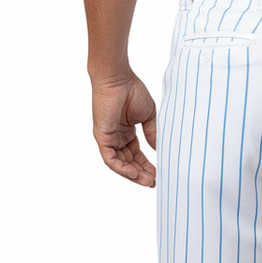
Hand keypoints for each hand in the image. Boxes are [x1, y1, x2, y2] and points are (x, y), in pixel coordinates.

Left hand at [91, 71, 157, 186]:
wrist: (118, 79)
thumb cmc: (132, 91)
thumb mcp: (148, 115)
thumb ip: (152, 133)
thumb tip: (158, 149)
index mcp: (126, 132)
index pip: (136, 154)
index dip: (147, 165)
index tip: (158, 173)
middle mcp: (116, 138)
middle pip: (129, 162)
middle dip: (142, 173)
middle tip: (154, 182)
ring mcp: (109, 139)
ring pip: (120, 164)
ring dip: (133, 175)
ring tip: (148, 181)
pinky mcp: (102, 138)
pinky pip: (111, 159)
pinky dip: (122, 168)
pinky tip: (135, 174)